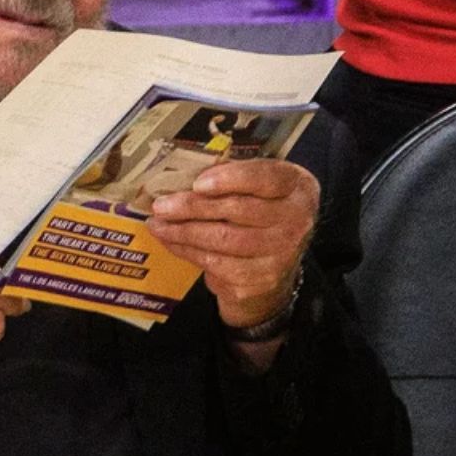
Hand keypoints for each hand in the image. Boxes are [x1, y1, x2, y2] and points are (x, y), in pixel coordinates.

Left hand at [145, 158, 316, 328]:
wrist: (273, 271)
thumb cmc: (257, 219)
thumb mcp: (255, 191)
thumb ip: (229, 179)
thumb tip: (179, 178)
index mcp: (297, 187)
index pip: (266, 177)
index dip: (231, 178)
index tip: (198, 183)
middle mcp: (297, 219)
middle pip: (239, 209)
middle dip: (193, 206)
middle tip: (161, 205)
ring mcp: (282, 252)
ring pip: (224, 238)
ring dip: (183, 230)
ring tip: (158, 223)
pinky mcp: (261, 278)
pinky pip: (215, 262)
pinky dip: (187, 250)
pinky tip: (170, 240)